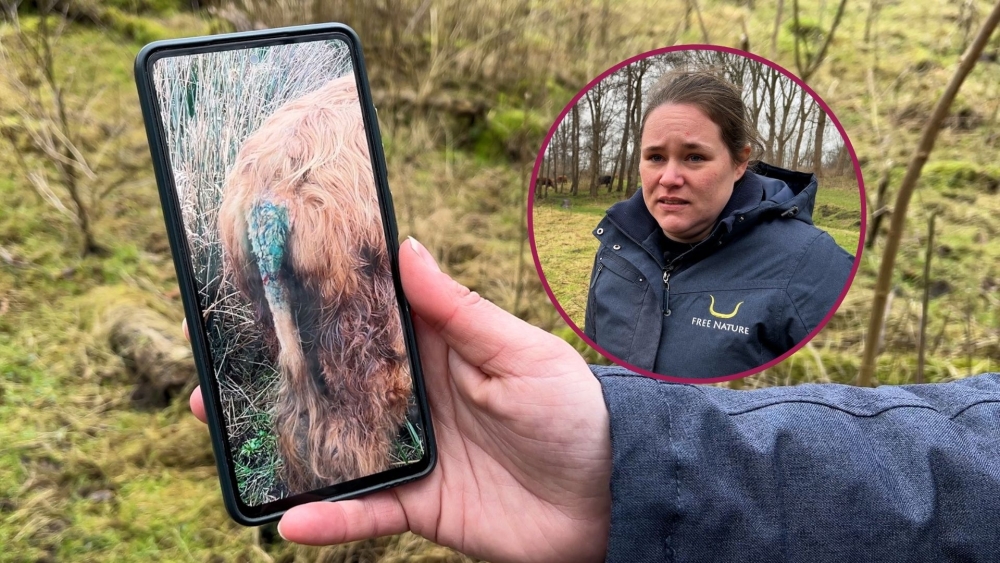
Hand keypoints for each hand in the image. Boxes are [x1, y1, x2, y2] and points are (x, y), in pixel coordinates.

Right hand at [186, 237, 611, 562]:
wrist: (611, 496)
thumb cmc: (574, 411)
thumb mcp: (520, 352)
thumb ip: (458, 311)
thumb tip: (406, 247)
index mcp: (437, 350)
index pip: (367, 322)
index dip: (319, 307)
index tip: (262, 288)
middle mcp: (415, 397)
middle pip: (334, 382)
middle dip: (278, 373)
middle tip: (216, 363)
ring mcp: (414, 451)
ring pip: (334, 443)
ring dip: (279, 439)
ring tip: (219, 426)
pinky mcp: (421, 503)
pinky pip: (367, 510)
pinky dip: (331, 516)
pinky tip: (287, 518)